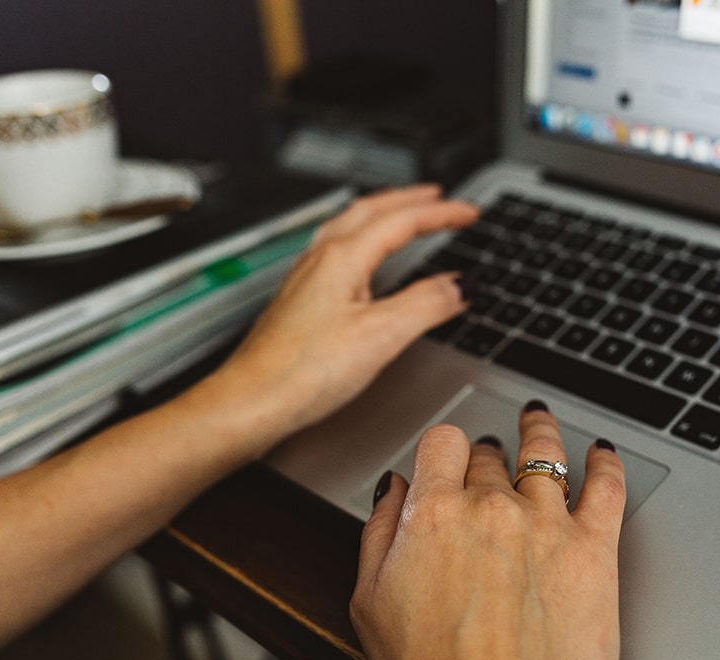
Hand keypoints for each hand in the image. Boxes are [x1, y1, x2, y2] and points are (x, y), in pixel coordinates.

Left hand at [219, 184, 477, 434]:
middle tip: (438, 196)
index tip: (469, 212)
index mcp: (341, 259)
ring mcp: (305, 281)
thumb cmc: (300, 373)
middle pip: (370, 211)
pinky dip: (361, 241)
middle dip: (409, 200)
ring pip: (348, 228)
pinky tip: (360, 263)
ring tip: (401, 214)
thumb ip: (425, 305)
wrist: (250, 403)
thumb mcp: (380, 337)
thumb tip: (459, 285)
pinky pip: (335, 252)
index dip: (440, 212)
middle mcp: (319, 261)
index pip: (401, 220)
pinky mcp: (298, 303)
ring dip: (381, 214)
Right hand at [351, 403, 625, 659]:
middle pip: (491, 455)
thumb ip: (378, 533)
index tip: (447, 458)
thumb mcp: (369, 603)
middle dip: (486, 455)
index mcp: (434, 515)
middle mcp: (491, 509)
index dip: (443, 449)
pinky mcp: (594, 554)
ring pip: (546, 455)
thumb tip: (393, 491)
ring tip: (539, 420)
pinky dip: (607, 463)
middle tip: (489, 461)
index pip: (442, 443)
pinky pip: (608, 487)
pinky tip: (603, 454)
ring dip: (540, 433)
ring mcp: (547, 527)